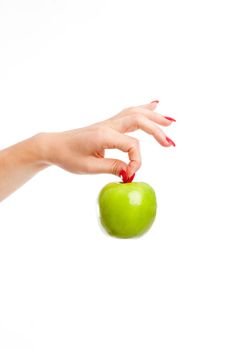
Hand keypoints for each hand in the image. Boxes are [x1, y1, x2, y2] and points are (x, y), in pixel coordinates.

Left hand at [41, 101, 175, 179]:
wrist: (54, 145)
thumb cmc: (67, 156)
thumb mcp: (88, 168)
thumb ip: (111, 168)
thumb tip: (130, 172)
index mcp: (103, 135)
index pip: (131, 145)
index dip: (136, 161)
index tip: (131, 174)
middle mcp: (108, 125)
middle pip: (139, 120)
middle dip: (157, 131)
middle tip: (170, 144)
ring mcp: (108, 123)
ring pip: (135, 113)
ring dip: (154, 116)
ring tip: (170, 121)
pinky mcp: (108, 124)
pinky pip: (128, 113)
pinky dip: (143, 109)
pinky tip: (153, 105)